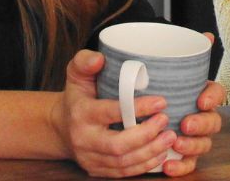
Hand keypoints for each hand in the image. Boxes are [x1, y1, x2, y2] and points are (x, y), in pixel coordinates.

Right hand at [51, 49, 176, 176]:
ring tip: (169, 137)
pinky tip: (160, 154)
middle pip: (118, 145)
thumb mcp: (76, 73)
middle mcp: (84, 139)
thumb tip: (99, 59)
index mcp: (81, 113)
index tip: (161, 102)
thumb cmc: (76, 95)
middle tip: (166, 121)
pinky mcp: (96, 170)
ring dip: (150, 152)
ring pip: (122, 162)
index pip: (111, 112)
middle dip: (146, 135)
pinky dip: (143, 166)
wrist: (60, 127)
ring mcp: (89, 158)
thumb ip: (85, 61)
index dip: (138, 109)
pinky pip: (122, 173)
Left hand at [162, 32, 224, 176]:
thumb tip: (208, 35)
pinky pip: (188, 164)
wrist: (138, 104)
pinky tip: (168, 166)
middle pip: (213, 122)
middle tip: (185, 124)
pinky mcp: (183, 154)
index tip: (200, 100)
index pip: (217, 93)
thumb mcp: (165, 65)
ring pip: (204, 145)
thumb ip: (186, 51)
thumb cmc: (157, 83)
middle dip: (201, 124)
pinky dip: (181, 167)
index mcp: (201, 92)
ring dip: (192, 146)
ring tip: (176, 145)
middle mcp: (202, 115)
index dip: (212, 97)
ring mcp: (194, 136)